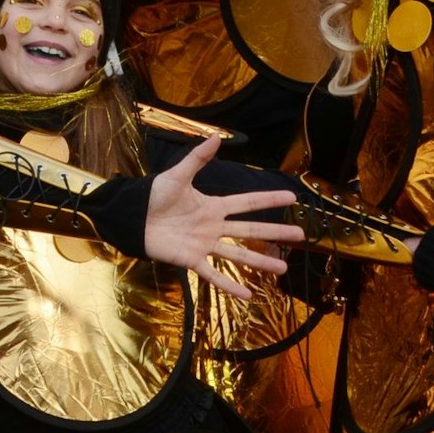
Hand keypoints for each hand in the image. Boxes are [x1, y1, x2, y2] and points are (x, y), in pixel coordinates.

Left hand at [144, 135, 302, 299]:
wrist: (132, 217)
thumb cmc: (153, 196)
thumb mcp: (177, 176)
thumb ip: (198, 159)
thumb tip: (216, 137)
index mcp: (213, 206)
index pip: (248, 202)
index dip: (269, 199)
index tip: (292, 197)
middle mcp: (213, 226)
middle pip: (250, 230)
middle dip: (275, 232)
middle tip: (300, 235)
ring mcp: (204, 245)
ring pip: (238, 255)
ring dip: (260, 261)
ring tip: (283, 269)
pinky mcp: (191, 260)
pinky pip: (213, 275)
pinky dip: (229, 286)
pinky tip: (247, 296)